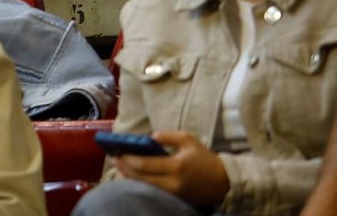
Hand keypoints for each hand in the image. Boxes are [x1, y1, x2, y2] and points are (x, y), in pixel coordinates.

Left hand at [115, 131, 230, 206]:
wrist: (223, 180)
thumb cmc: (203, 157)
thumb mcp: (187, 139)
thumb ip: (167, 136)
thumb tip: (149, 136)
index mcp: (176, 166)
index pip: (145, 165)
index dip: (128, 159)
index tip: (117, 153)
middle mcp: (173, 183)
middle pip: (141, 178)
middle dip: (124, 168)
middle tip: (113, 159)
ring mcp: (174, 194)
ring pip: (144, 187)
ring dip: (129, 178)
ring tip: (118, 169)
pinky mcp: (175, 200)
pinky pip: (153, 193)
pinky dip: (140, 185)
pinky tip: (131, 178)